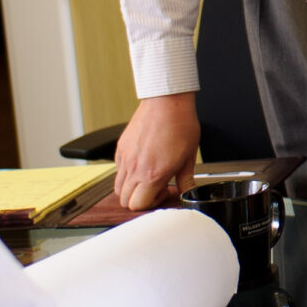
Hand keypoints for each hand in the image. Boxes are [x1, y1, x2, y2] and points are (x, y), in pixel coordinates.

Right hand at [113, 93, 199, 208]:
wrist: (168, 102)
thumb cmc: (180, 125)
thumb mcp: (189, 158)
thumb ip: (186, 181)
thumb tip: (187, 193)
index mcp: (152, 174)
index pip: (138, 205)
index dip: (152, 204)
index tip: (164, 193)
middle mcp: (135, 168)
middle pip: (125, 200)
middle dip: (141, 199)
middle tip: (157, 188)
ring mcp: (125, 158)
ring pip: (117, 187)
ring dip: (132, 188)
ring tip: (149, 178)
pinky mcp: (121, 148)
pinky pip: (117, 170)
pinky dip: (126, 174)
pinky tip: (142, 164)